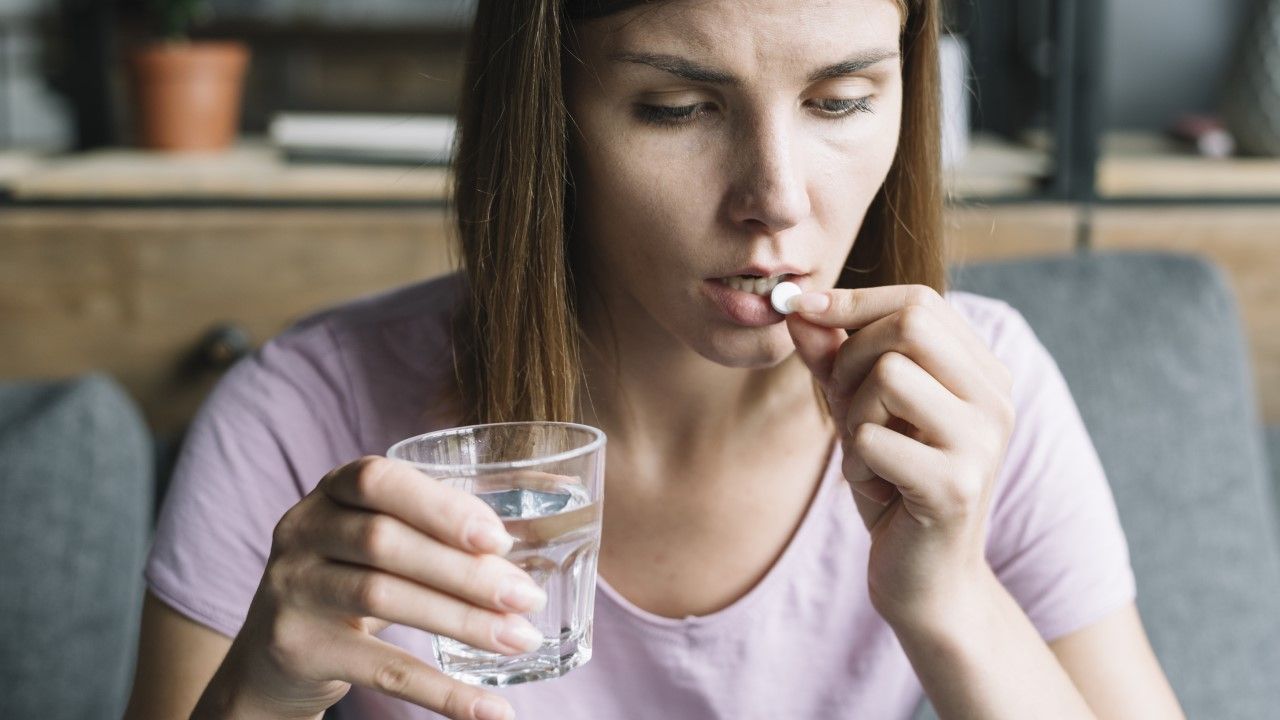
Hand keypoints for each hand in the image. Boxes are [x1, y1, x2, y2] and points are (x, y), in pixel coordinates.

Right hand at [202, 456, 546, 719]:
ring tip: (520, 638)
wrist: (268, 659)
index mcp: (331, 493)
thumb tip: (529, 534)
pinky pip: (380, 669)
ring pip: (384, 597)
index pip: (379, 481)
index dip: (440, 505)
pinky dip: (441, 691)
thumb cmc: (349, 582)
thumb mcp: (374, 544)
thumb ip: (433, 531)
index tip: (498, 537)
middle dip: (465, 571)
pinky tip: (489, 708)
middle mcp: (302, 532)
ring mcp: (293, 590)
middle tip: (527, 597)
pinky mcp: (298, 649)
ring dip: (463, 620)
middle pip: (386, 542)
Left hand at [785, 285, 1015, 628]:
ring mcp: (982, 442)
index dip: (854, 300)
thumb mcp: (859, 411)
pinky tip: (877, 488)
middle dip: (850, 359)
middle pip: (908, 325)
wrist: (926, 579)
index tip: (801, 310)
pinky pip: (874, 438)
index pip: (920, 301)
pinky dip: (856, 461)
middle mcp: (995, 399)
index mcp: (982, 373)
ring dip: (853, 415)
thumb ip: (833, 358)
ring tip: (868, 453)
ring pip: (888, 375)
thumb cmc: (893, 487)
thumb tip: (797, 307)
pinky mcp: (955, 485)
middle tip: (846, 408)